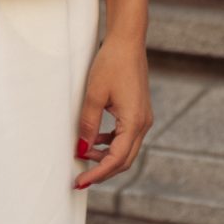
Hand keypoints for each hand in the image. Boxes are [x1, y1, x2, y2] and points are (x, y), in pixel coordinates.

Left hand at [72, 34, 152, 188]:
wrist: (128, 41)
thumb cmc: (112, 63)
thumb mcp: (94, 95)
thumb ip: (88, 124)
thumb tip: (82, 149)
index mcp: (134, 122)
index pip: (116, 160)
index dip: (97, 173)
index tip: (79, 182)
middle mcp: (143, 124)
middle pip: (124, 161)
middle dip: (102, 171)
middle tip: (80, 179)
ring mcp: (143, 118)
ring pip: (126, 150)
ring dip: (106, 158)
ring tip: (83, 156)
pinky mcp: (139, 112)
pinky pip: (127, 137)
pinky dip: (111, 145)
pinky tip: (96, 141)